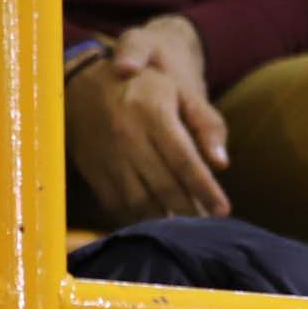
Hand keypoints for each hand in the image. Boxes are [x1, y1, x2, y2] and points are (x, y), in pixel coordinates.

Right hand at [67, 16, 228, 221]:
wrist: (84, 78)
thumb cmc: (145, 85)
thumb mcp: (180, 92)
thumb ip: (207, 124)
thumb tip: (222, 163)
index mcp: (153, 115)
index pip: (185, 161)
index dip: (205, 189)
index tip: (223, 211)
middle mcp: (127, 136)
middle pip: (163, 185)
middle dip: (188, 211)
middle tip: (207, 228)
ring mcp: (106, 154)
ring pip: (137, 199)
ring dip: (162, 220)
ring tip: (183, 230)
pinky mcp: (91, 167)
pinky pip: (113, 201)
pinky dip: (134, 218)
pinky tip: (153, 224)